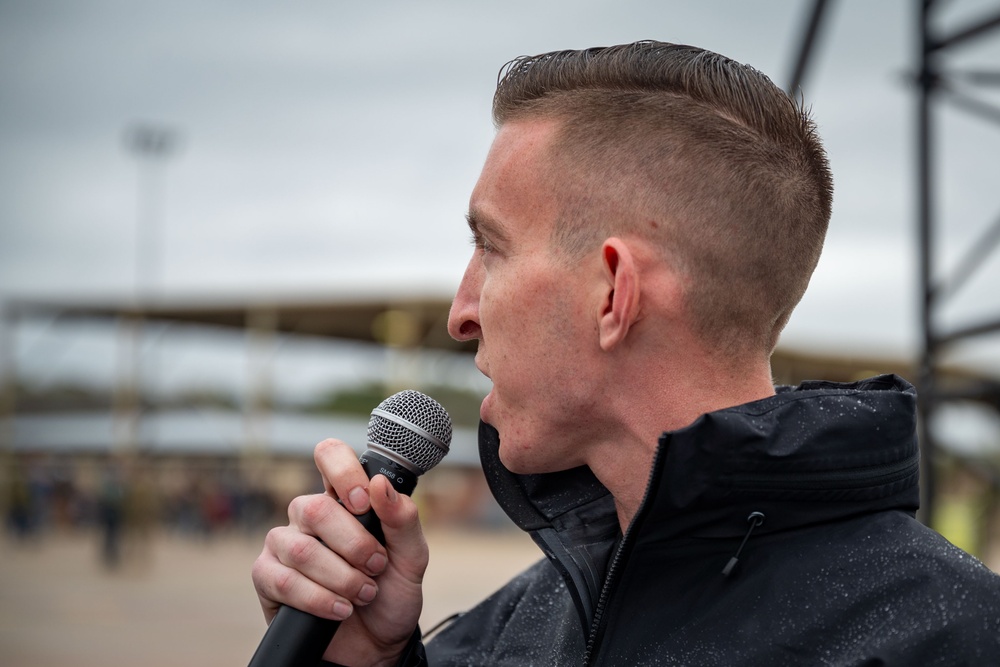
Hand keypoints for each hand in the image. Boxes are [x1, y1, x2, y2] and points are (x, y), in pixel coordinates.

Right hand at [252, 438, 427, 665]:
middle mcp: (309, 516)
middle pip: (314, 508)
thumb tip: (380, 484)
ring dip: (341, 578)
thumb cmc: (391, 594)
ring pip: (301, 549)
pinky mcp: (267, 578)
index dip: (342, 472)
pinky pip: (283, 580)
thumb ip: (403, 520)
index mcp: (344, 499)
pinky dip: (319, 599)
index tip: (363, 501)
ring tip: (364, 594)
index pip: (329, 456)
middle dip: (354, 544)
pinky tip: (340, 609)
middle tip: (376, 567)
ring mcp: (284, 545)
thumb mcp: (411, 559)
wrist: (376, 646)